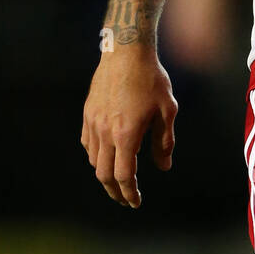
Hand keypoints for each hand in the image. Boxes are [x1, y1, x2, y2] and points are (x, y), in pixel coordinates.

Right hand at [81, 46, 177, 206]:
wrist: (126, 51)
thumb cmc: (151, 79)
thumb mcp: (167, 110)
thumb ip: (164, 141)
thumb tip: (163, 167)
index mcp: (126, 133)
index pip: (123, 175)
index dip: (130, 192)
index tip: (136, 202)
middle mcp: (105, 131)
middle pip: (104, 174)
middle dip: (115, 191)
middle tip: (125, 198)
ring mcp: (93, 122)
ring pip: (94, 159)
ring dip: (104, 174)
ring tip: (117, 178)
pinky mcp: (88, 112)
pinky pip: (87, 142)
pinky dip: (96, 155)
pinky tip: (106, 154)